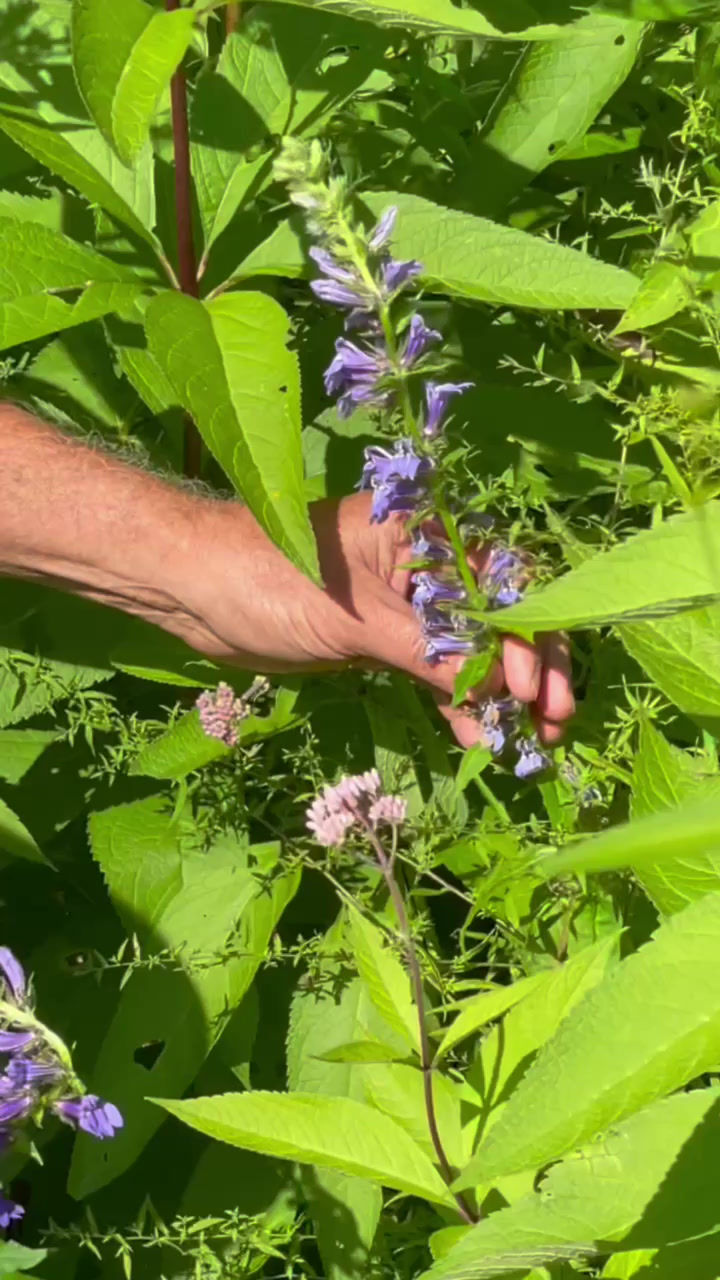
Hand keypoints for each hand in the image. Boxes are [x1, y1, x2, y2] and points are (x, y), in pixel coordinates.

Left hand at [185, 492, 574, 748]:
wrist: (194, 590)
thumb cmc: (268, 578)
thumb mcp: (353, 616)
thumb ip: (425, 652)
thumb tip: (495, 695)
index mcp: (423, 531)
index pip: (499, 580)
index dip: (527, 634)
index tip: (532, 688)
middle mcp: (423, 564)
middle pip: (497, 617)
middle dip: (529, 669)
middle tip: (553, 722)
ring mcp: (404, 605)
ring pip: (470, 650)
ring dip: (499, 695)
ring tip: (527, 744)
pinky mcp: (382, 640)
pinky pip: (434, 672)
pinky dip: (455, 703)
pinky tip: (476, 738)